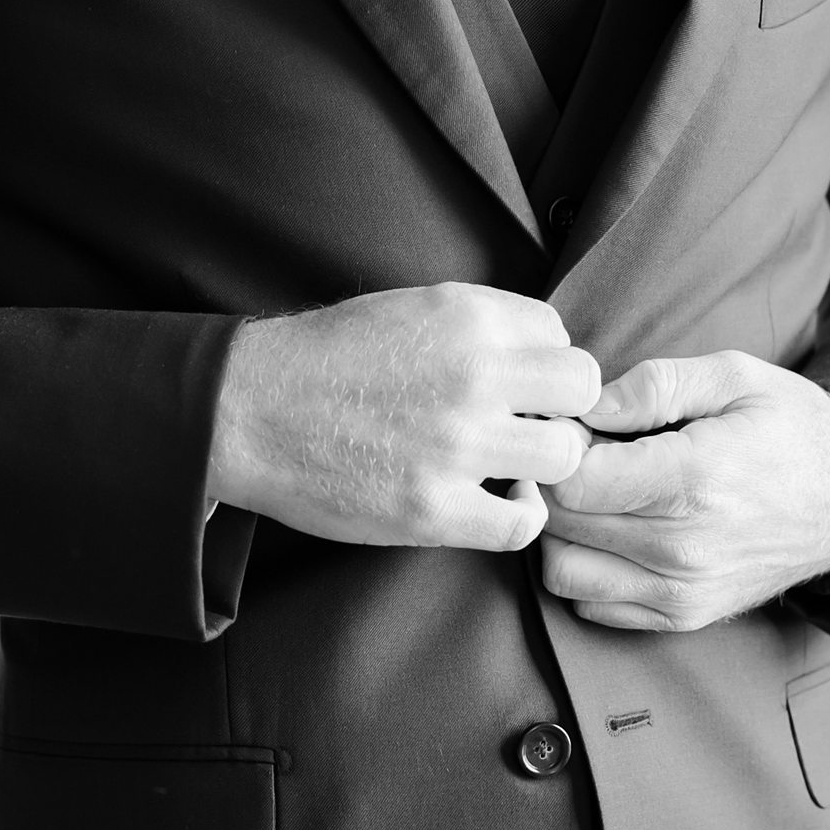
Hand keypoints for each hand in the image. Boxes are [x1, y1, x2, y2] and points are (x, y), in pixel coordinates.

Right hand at [208, 284, 603, 553]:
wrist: (248, 409)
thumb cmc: (325, 357)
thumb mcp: (408, 306)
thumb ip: (478, 324)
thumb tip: (540, 353)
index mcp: (467, 317)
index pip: (559, 335)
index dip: (542, 364)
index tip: (518, 384)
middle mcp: (472, 375)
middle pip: (581, 390)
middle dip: (558, 408)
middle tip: (525, 424)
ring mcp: (455, 445)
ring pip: (564, 455)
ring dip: (542, 462)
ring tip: (508, 463)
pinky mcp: (432, 507)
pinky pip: (522, 523)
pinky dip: (519, 515)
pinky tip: (495, 501)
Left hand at [538, 352, 829, 632]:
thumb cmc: (791, 428)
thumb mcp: (735, 375)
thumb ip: (654, 384)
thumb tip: (587, 404)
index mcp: (694, 480)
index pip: (574, 483)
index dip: (558, 449)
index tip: (576, 428)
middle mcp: (683, 548)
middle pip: (561, 525)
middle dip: (552, 485)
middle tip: (581, 455)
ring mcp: (682, 592)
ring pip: (563, 572)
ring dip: (560, 531)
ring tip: (592, 494)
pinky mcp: (681, 617)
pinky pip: (591, 605)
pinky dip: (584, 569)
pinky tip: (611, 530)